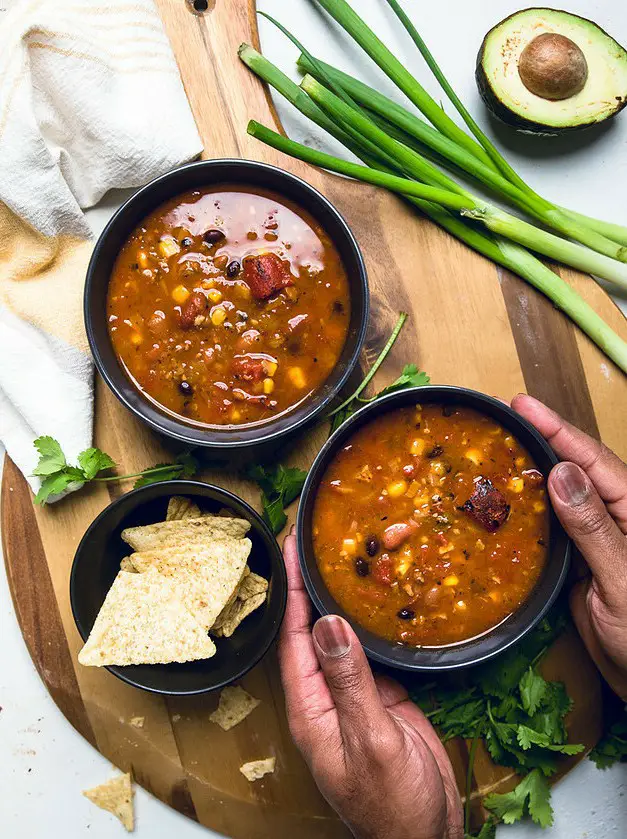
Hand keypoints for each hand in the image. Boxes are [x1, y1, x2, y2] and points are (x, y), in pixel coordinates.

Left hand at [279, 532, 462, 838]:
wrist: (425, 838)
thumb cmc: (392, 807)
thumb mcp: (371, 742)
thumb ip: (351, 683)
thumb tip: (329, 624)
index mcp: (310, 707)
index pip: (292, 635)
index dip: (291, 589)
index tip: (292, 548)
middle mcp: (326, 696)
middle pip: (312, 629)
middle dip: (312, 584)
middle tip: (317, 541)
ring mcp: (354, 695)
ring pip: (342, 636)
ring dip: (342, 598)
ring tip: (349, 557)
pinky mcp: (381, 697)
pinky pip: (371, 650)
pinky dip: (373, 621)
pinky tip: (381, 598)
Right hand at [513, 394, 626, 699]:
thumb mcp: (623, 581)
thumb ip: (594, 528)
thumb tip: (562, 473)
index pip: (593, 461)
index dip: (556, 429)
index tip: (522, 405)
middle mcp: (616, 518)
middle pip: (576, 469)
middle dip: (541, 440)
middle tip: (501, 418)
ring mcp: (595, 540)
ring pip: (560, 496)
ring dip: (530, 473)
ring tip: (496, 450)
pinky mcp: (578, 563)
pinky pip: (550, 528)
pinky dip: (526, 513)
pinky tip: (503, 504)